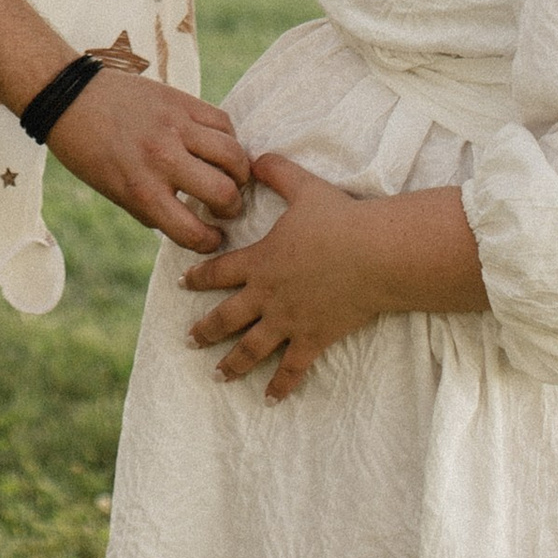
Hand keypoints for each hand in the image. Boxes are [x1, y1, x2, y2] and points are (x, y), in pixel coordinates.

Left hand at [46, 69, 249, 254]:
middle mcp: (162, 159)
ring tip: (233, 177)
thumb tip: (192, 224)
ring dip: (241, 173)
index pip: (193, 232)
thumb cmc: (89, 153)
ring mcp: (174, 126)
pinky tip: (220, 147)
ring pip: (233, 154)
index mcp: (141, 191)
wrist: (69, 98)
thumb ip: (154, 210)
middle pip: (224, 192)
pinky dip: (229, 138)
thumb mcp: (116, 194)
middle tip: (227, 207)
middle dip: (232, 208)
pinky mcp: (180, 100)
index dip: (211, 242)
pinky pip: (223, 121)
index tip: (215, 237)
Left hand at [180, 155, 489, 397]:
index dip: (198, 277)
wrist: (375, 254)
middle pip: (226, 317)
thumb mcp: (304, 187)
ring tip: (217, 374)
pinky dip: (281, 385)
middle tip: (189, 340)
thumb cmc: (340, 219)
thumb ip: (276, 171)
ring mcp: (289, 320)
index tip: (183, 283)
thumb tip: (255, 157)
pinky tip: (270, 399)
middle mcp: (267, 295)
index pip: (218, 271)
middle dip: (205, 329)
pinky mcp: (314, 337)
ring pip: (252, 348)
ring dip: (232, 363)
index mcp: (259, 260)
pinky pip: (293, 367)